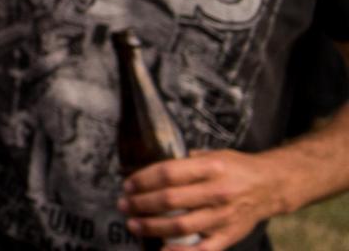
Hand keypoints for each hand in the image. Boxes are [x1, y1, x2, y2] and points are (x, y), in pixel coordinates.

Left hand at [119, 150, 288, 249]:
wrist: (273, 185)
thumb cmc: (236, 168)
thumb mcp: (213, 155)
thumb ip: (185, 161)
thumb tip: (150, 168)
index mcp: (211, 168)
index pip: (168, 173)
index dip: (143, 180)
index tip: (128, 184)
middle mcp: (218, 192)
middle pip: (170, 200)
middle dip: (140, 203)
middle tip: (124, 204)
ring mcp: (224, 216)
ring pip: (180, 225)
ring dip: (151, 226)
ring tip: (133, 224)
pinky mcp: (229, 235)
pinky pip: (202, 249)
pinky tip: (160, 249)